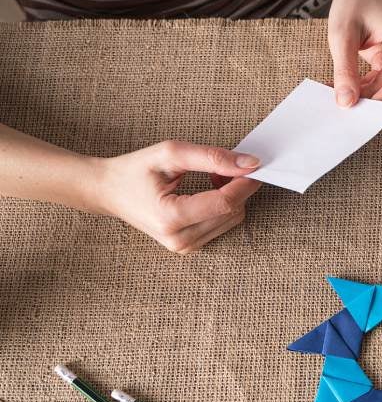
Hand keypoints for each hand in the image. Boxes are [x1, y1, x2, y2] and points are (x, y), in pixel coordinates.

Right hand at [94, 141, 261, 253]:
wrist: (108, 191)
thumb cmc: (134, 170)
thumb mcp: (170, 153)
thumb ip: (211, 158)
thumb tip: (249, 163)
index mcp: (170, 218)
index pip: (224, 203)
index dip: (244, 183)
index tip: (254, 165)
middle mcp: (179, 239)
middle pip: (232, 212)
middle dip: (238, 187)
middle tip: (227, 164)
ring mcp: (184, 247)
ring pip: (232, 220)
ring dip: (232, 196)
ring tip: (213, 176)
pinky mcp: (189, 247)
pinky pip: (222, 225)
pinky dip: (224, 206)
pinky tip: (210, 191)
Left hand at [328, 0, 381, 106]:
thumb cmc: (355, 0)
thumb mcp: (342, 36)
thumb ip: (344, 71)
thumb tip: (346, 101)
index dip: (375, 101)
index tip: (353, 108)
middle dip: (366, 97)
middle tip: (341, 102)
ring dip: (363, 92)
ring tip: (339, 90)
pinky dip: (364, 84)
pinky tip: (348, 85)